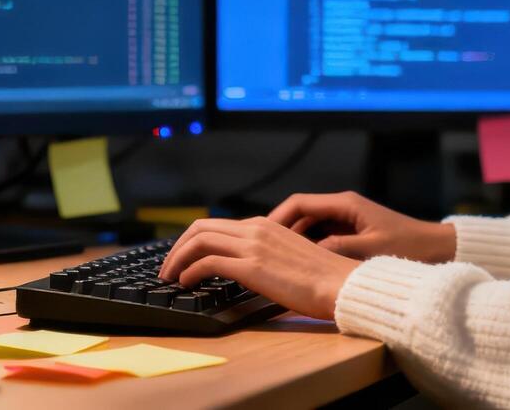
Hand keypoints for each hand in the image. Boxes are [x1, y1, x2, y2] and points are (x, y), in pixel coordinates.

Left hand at [159, 217, 360, 320]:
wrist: (341, 284)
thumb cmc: (323, 278)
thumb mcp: (289, 256)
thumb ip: (266, 255)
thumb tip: (243, 269)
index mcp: (266, 224)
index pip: (217, 224)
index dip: (192, 240)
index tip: (182, 257)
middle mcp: (256, 229)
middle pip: (201, 227)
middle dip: (177, 246)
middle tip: (167, 267)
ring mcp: (254, 245)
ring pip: (199, 240)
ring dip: (177, 258)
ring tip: (170, 276)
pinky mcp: (252, 266)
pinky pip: (208, 262)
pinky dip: (190, 271)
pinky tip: (186, 282)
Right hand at [267, 191, 456, 263]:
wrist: (437, 249)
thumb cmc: (409, 247)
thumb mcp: (370, 251)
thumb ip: (338, 248)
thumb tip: (306, 252)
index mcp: (345, 204)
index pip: (298, 204)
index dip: (277, 218)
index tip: (260, 234)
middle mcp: (343, 207)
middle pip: (300, 214)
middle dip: (280, 231)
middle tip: (261, 250)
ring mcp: (346, 220)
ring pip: (309, 227)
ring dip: (293, 241)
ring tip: (275, 260)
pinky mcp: (352, 232)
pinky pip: (321, 236)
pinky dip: (309, 247)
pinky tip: (300, 264)